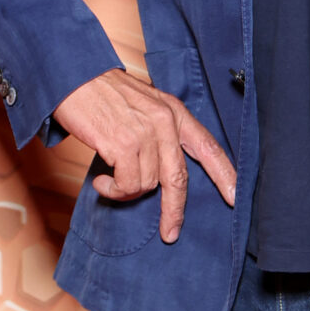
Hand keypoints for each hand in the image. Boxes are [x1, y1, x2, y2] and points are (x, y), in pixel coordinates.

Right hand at [53, 66, 236, 243]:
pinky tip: (101, 180)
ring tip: (110, 179)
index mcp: (174, 112)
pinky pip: (126, 185)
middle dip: (174, 210)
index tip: (236, 197)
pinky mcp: (123, 145)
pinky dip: (113, 190)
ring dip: (126, 190)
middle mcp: (164, 122)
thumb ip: (160, 131)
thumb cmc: (104, 94)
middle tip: (169, 232)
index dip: (224, 174)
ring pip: (147, 185)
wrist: (74, 77)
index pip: (208, 146)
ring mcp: (145, 133)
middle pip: (178, 178)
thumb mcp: (145, 104)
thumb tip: (165, 173)